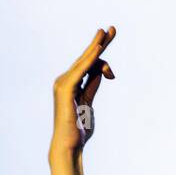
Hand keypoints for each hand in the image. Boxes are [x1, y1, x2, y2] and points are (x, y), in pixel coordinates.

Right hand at [50, 26, 116, 157]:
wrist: (69, 146)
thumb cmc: (78, 130)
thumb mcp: (88, 104)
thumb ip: (93, 86)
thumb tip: (102, 71)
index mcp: (70, 84)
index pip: (87, 64)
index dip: (99, 51)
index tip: (110, 39)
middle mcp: (64, 80)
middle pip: (85, 58)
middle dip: (100, 43)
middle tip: (112, 29)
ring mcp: (63, 83)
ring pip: (84, 62)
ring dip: (97, 47)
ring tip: (107, 33)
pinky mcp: (65, 88)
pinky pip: (81, 70)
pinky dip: (90, 59)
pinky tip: (99, 50)